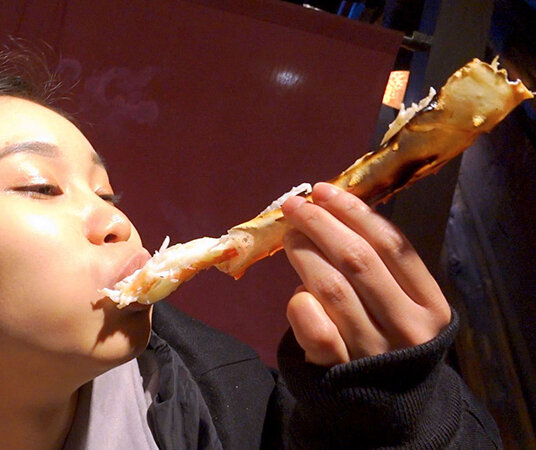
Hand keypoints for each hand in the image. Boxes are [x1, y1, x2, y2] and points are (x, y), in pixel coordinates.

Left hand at [280, 182, 451, 365]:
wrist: (385, 410)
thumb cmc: (388, 340)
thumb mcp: (403, 307)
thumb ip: (380, 269)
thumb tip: (331, 212)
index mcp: (430, 305)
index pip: (392, 245)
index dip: (355, 212)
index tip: (325, 191)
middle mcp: (408, 328)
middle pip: (357, 259)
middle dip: (321, 224)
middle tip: (295, 207)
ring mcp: (373, 351)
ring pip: (331, 287)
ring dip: (304, 253)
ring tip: (290, 237)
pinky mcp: (338, 372)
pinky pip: (314, 326)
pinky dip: (299, 302)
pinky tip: (296, 291)